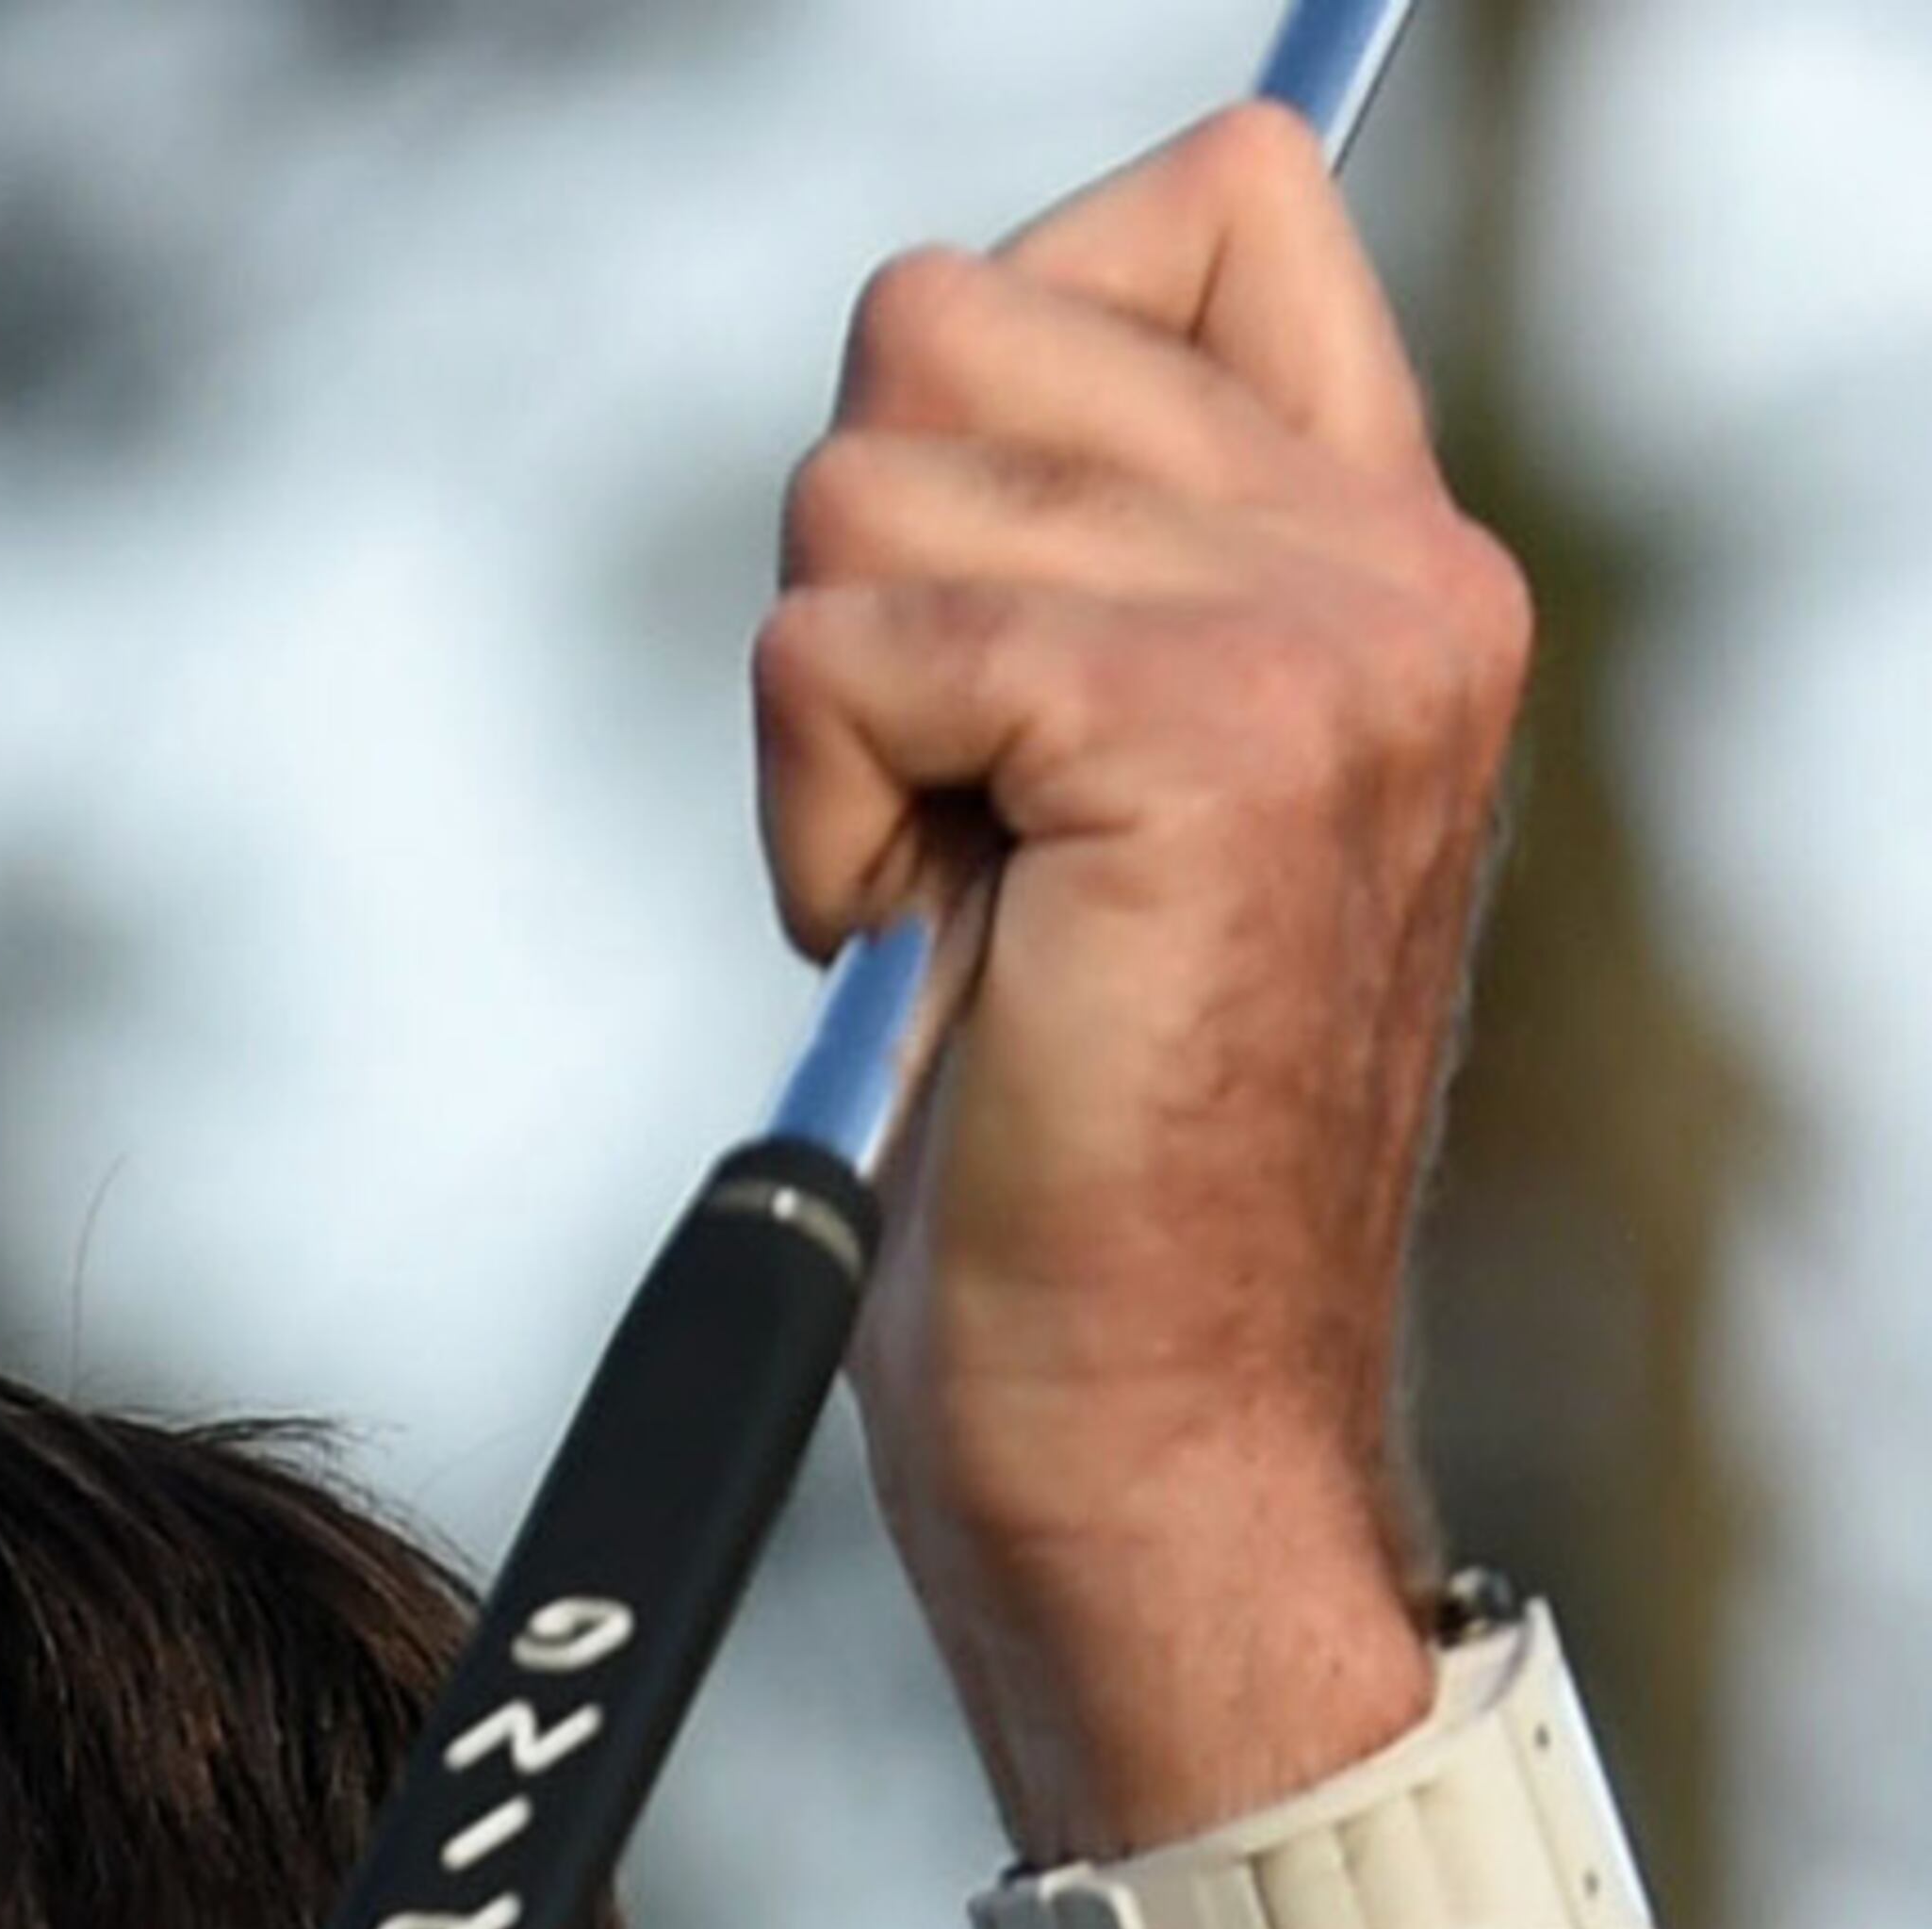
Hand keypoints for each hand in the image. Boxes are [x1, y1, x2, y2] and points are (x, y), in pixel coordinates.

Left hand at [755, 105, 1532, 1858]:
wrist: (1142, 1441)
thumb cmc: (1076, 1168)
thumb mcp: (1093, 802)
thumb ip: (1087, 557)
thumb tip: (919, 368)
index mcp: (1394, 559)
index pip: (1211, 199)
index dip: (1012, 362)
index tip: (981, 629)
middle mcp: (1397, 565)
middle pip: (950, 316)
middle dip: (866, 582)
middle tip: (955, 831)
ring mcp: (1319, 638)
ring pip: (863, 467)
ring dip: (832, 717)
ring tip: (953, 916)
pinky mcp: (1190, 737)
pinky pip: (840, 643)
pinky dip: (820, 817)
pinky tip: (924, 964)